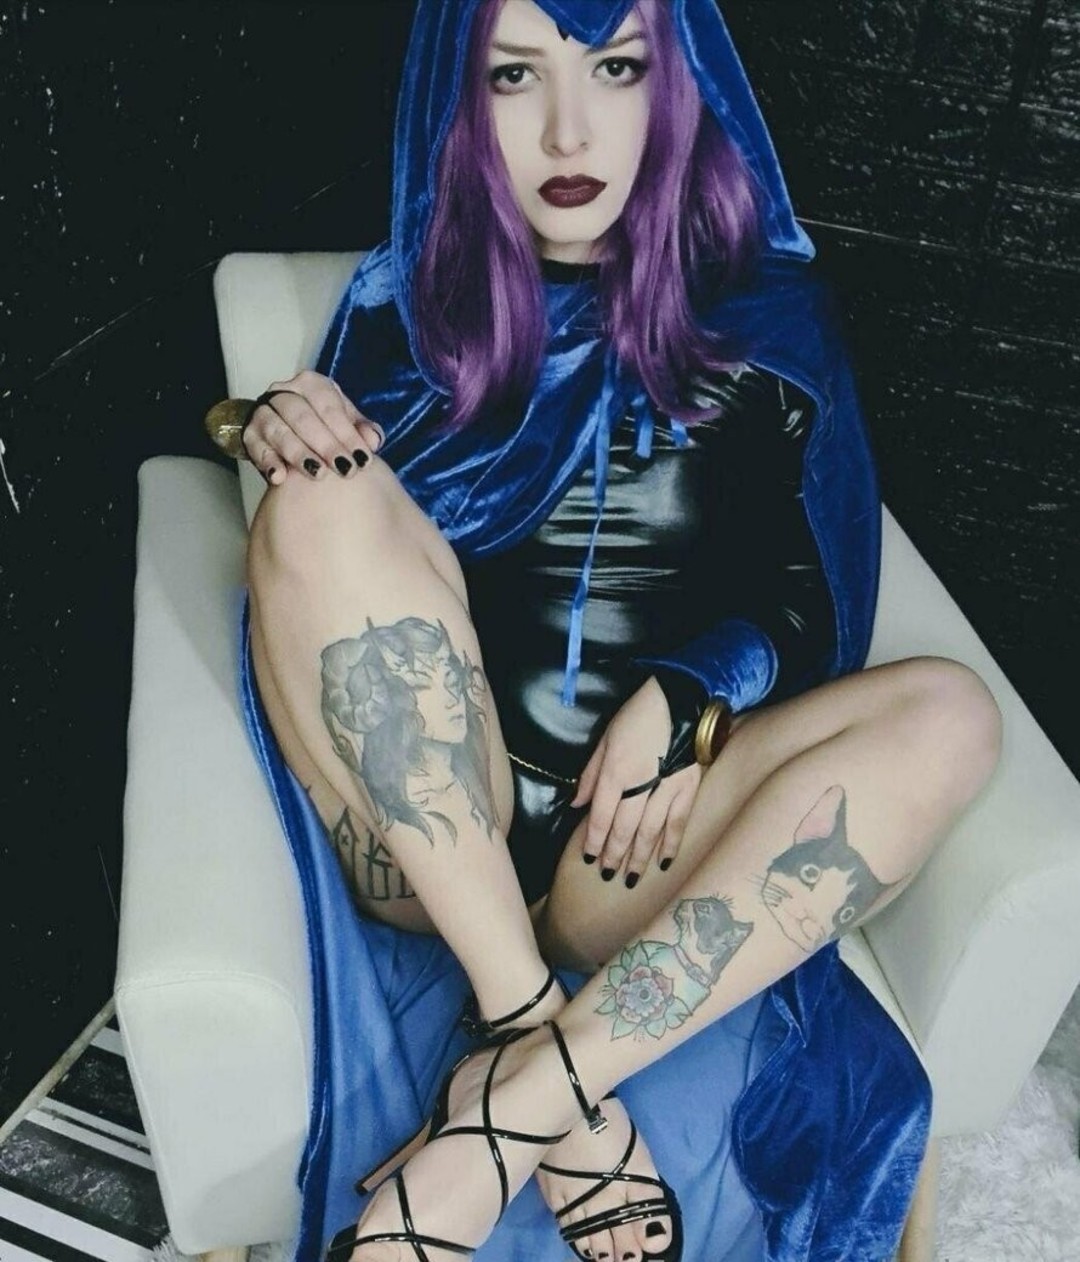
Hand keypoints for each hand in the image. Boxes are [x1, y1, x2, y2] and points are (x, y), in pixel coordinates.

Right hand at [241, 370, 384, 484]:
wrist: (290, 430)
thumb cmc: (324, 425)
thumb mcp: (346, 424)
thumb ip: (363, 431)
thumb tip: (373, 440)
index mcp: (311, 384)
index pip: (329, 405)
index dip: (347, 433)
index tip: (363, 459)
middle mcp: (284, 392)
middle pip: (303, 416)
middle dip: (326, 444)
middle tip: (345, 470)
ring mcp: (263, 413)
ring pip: (278, 430)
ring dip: (299, 453)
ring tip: (317, 474)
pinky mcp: (250, 435)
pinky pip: (255, 447)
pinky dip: (267, 462)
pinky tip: (279, 478)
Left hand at [572, 678, 702, 885]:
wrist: (677, 701)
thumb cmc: (636, 717)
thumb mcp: (605, 739)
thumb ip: (591, 774)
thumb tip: (577, 804)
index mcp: (616, 772)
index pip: (602, 816)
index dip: (595, 840)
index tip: (588, 858)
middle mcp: (640, 784)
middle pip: (625, 829)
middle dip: (615, 855)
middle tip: (608, 875)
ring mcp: (667, 788)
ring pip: (651, 832)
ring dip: (639, 857)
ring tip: (631, 878)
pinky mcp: (687, 788)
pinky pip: (678, 822)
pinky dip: (671, 844)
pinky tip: (664, 862)